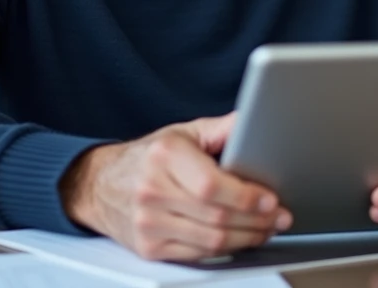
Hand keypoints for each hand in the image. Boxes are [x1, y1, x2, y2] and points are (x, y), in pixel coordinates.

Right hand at [61, 113, 292, 260]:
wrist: (99, 184)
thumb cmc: (148, 156)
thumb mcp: (183, 132)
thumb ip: (221, 129)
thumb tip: (256, 122)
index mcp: (164, 155)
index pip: (211, 186)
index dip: (246, 197)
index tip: (271, 200)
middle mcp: (152, 190)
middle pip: (216, 216)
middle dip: (257, 220)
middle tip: (279, 217)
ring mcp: (147, 223)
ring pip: (211, 240)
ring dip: (247, 238)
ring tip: (267, 229)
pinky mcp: (148, 248)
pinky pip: (198, 254)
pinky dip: (226, 250)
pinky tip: (241, 239)